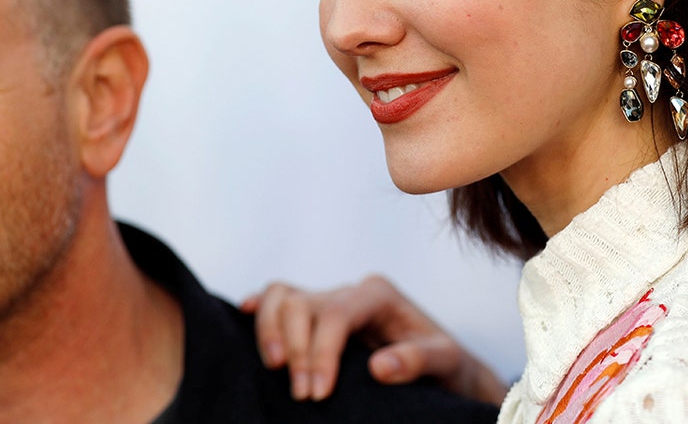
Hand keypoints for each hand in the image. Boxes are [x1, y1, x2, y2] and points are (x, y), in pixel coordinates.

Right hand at [239, 275, 506, 404]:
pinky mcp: (314, 314)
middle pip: (302, 304)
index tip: (317, 393)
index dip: (320, 352)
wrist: (441, 366)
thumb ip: (418, 360)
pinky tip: (242, 313)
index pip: (335, 314)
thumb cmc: (444, 363)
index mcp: (377, 294)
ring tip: (276, 369)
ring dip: (270, 331)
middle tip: (303, 396)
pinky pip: (277, 298)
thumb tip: (379, 367)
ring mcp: (328, 299)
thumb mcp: (445, 361)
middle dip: (296, 350)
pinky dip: (259, 306)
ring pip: (282, 296)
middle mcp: (349, 290)